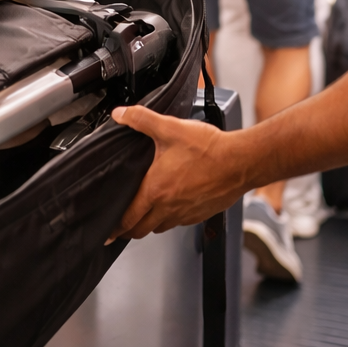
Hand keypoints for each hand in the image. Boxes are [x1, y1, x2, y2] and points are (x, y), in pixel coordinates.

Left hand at [107, 105, 246, 240]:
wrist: (240, 162)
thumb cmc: (209, 149)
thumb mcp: (170, 128)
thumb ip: (141, 119)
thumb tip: (120, 114)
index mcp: (156, 190)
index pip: (129, 217)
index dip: (115, 226)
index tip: (107, 232)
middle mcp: (169, 207)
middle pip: (141, 230)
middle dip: (128, 230)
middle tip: (120, 229)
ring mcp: (185, 213)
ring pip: (160, 228)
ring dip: (149, 225)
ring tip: (143, 219)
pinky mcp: (200, 214)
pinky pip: (178, 223)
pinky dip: (169, 220)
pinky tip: (170, 208)